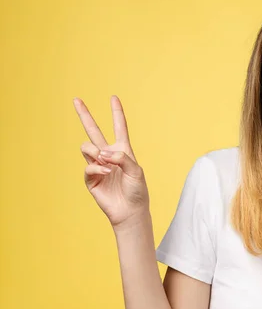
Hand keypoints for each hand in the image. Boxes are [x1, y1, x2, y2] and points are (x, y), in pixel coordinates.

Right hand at [73, 95, 149, 227]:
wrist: (130, 211)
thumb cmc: (137, 191)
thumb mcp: (137, 171)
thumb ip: (122, 158)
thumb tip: (103, 153)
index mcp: (123, 150)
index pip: (119, 127)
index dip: (117, 113)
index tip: (114, 97)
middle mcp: (108, 155)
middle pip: (94, 131)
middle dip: (85, 115)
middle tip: (76, 99)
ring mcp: (98, 165)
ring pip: (87, 147)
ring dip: (95, 151)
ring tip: (105, 162)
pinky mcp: (90, 178)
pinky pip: (88, 166)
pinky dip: (97, 167)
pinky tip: (105, 172)